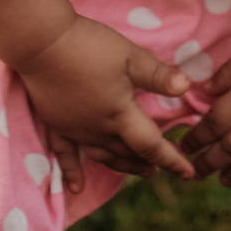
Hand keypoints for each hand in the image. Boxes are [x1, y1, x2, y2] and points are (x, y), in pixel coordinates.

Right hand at [8, 14, 196, 193]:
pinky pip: (66, 155)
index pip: (151, 145)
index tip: (189, 174)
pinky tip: (77, 188)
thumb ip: (159, 75)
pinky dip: (73, 173)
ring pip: (103, 156)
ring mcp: (75, 130)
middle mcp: (98, 129)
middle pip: (128, 153)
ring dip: (123, 166)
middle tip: (164, 168)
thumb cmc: (89, 46)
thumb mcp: (130, 56)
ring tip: (139, 171)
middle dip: (149, 162)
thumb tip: (188, 88)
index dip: (172, 160)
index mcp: (120, 115)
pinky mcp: (56, 124)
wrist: (42, 43)